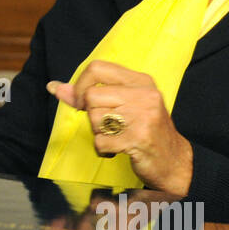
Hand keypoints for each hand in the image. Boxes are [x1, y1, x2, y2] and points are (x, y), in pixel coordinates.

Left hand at [47, 60, 192, 196]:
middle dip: (92, 116)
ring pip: (94, 119)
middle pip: (91, 97)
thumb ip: (88, 94)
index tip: (82, 102)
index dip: (80, 86)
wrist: (175, 162)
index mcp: (140, 81)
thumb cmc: (145, 130)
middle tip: (108, 126)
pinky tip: (118, 149)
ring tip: (117, 137)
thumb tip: (54, 87)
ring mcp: (143, 116)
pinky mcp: (139, 138)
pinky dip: (103, 149)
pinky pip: (101, 141)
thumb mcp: (123, 104)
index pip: (97, 68)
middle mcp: (144, 94)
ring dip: (99, 134)